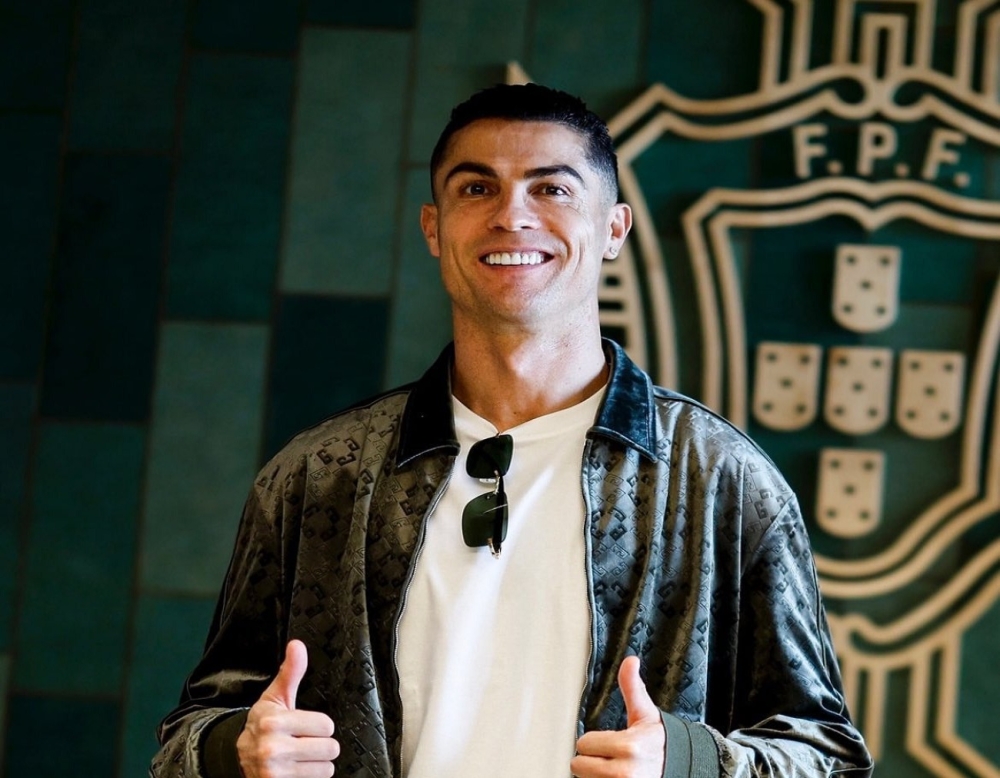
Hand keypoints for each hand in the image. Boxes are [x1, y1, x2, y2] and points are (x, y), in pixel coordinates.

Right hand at [236, 639, 339, 777]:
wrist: (237, 756)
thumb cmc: (264, 723)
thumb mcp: (275, 697)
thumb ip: (291, 671)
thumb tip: (297, 645)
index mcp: (274, 723)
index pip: (326, 725)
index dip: (319, 725)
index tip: (305, 725)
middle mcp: (273, 749)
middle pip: (330, 748)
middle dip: (321, 745)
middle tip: (305, 742)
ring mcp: (275, 773)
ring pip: (326, 769)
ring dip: (317, 764)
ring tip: (300, 757)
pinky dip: (310, 777)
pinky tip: (296, 770)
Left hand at [570, 656, 665, 777]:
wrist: (683, 769)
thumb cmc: (661, 744)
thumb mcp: (646, 714)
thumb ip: (632, 688)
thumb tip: (630, 661)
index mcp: (629, 747)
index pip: (583, 744)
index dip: (593, 740)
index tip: (609, 741)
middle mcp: (624, 773)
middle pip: (579, 766)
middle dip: (591, 759)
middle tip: (610, 756)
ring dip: (595, 775)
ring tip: (614, 768)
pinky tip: (613, 777)